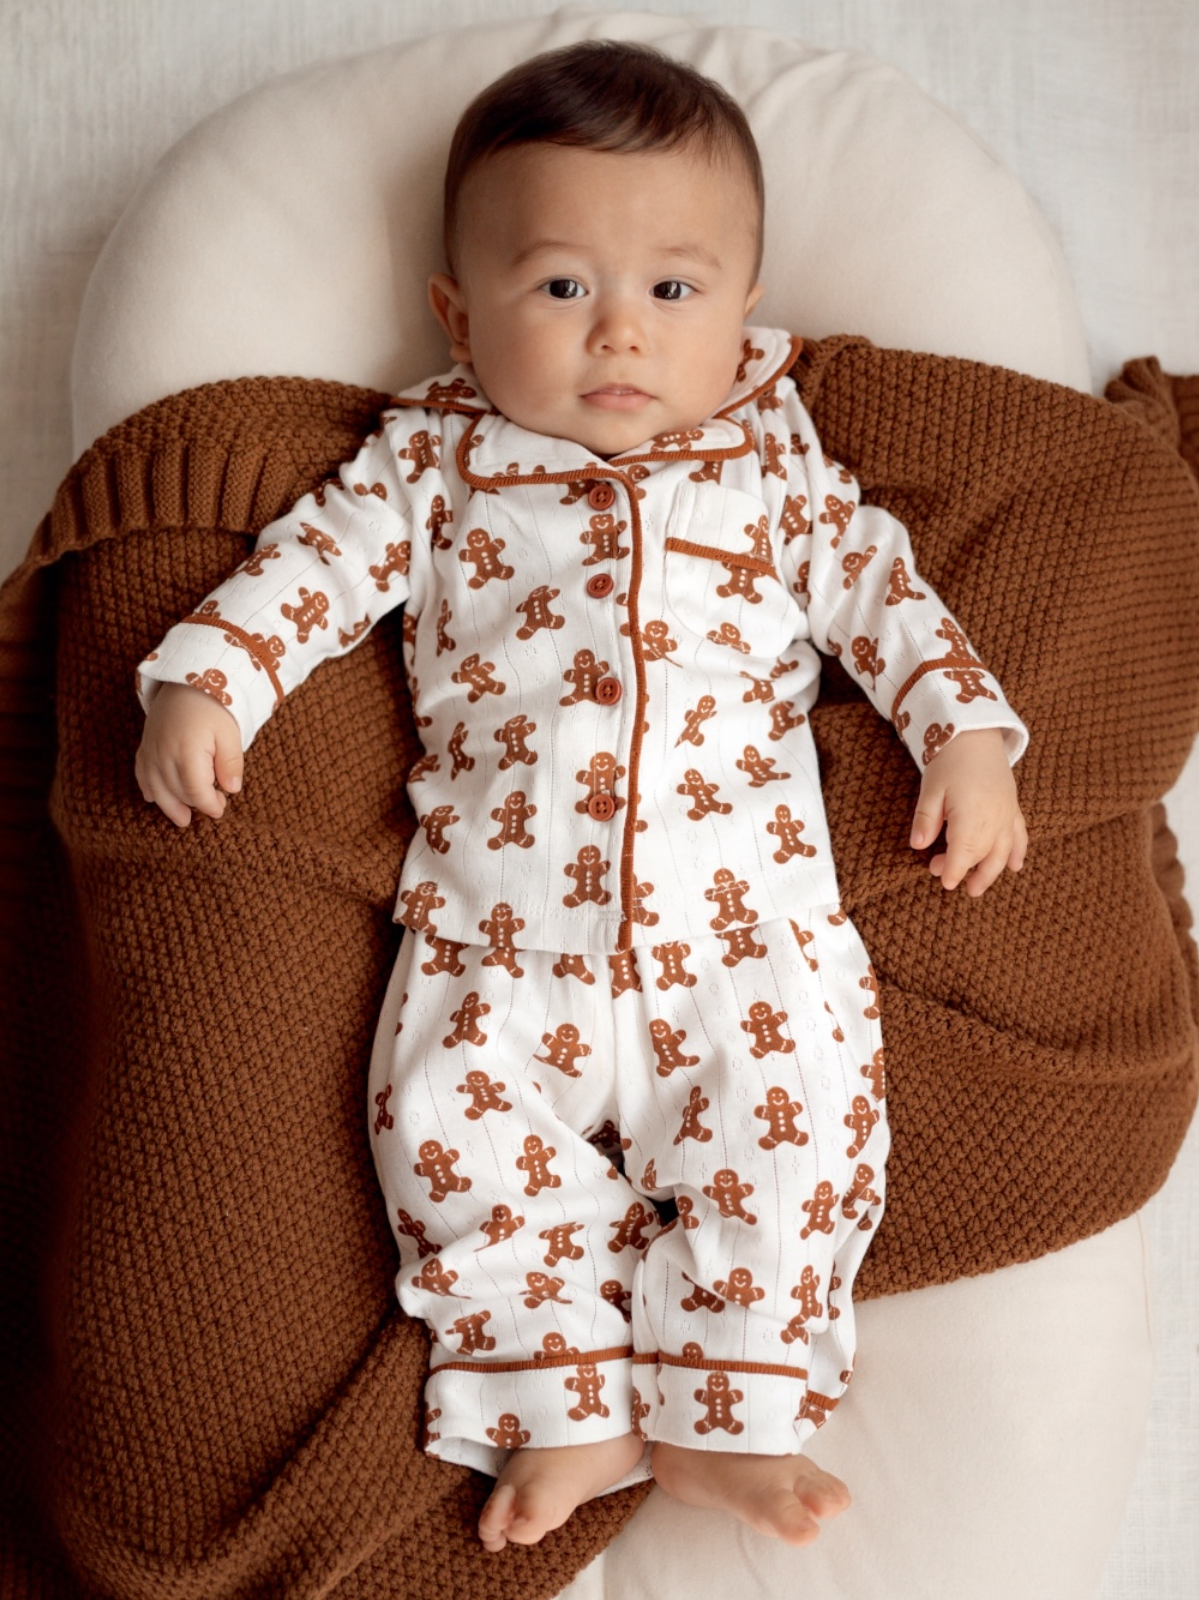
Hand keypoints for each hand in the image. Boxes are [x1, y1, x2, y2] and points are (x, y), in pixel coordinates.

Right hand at [135, 681, 243, 827]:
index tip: (222, 808)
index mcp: (187, 752)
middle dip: (195, 804)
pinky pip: (141, 772)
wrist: (187, 679)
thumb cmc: (214, 706)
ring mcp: (150, 750)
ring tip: (182, 820)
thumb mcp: (230, 733)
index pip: (196, 792)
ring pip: (156, 787)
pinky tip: (152, 798)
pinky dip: (147, 786)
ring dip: (169, 805)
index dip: (210, 805)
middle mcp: (163, 754)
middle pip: (177, 792)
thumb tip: (231, 790)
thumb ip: (231, 763)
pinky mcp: (145, 745)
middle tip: (214, 806)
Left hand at [910, 728, 1026, 895]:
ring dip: (992, 871)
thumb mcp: (930, 789)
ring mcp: (1008, 813)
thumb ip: (926, 820)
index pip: (964, 853)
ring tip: (977, 888)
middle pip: (982, 855)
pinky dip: (1018, 852)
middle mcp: (995, 817)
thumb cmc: (949, 760)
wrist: (975, 734)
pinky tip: (1015, 867)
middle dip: (966, 871)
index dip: (954, 871)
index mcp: (972, 814)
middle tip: (947, 881)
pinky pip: (1020, 835)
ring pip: (1003, 851)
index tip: (943, 882)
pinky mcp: (1013, 806)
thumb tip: (917, 846)